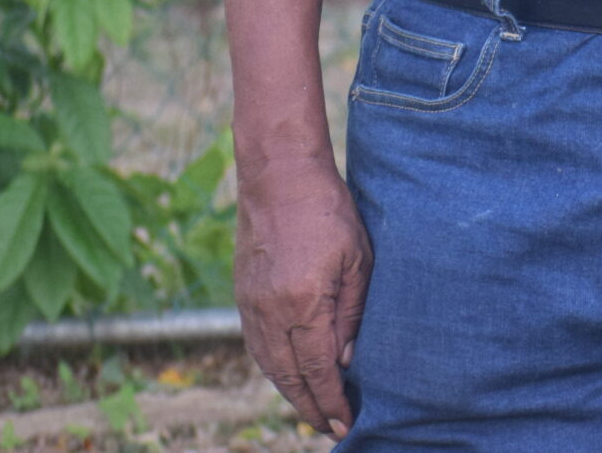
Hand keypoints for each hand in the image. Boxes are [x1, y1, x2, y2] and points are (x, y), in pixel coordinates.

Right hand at [235, 157, 372, 436]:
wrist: (279, 174)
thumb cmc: (328, 210)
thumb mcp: (358, 258)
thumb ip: (353, 311)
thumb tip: (346, 359)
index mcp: (303, 303)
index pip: (317, 370)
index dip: (331, 401)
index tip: (345, 423)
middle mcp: (271, 311)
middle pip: (289, 376)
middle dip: (310, 406)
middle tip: (329, 427)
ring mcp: (251, 303)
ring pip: (268, 364)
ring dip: (289, 391)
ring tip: (311, 408)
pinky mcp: (243, 293)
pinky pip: (256, 344)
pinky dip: (272, 367)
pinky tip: (287, 373)